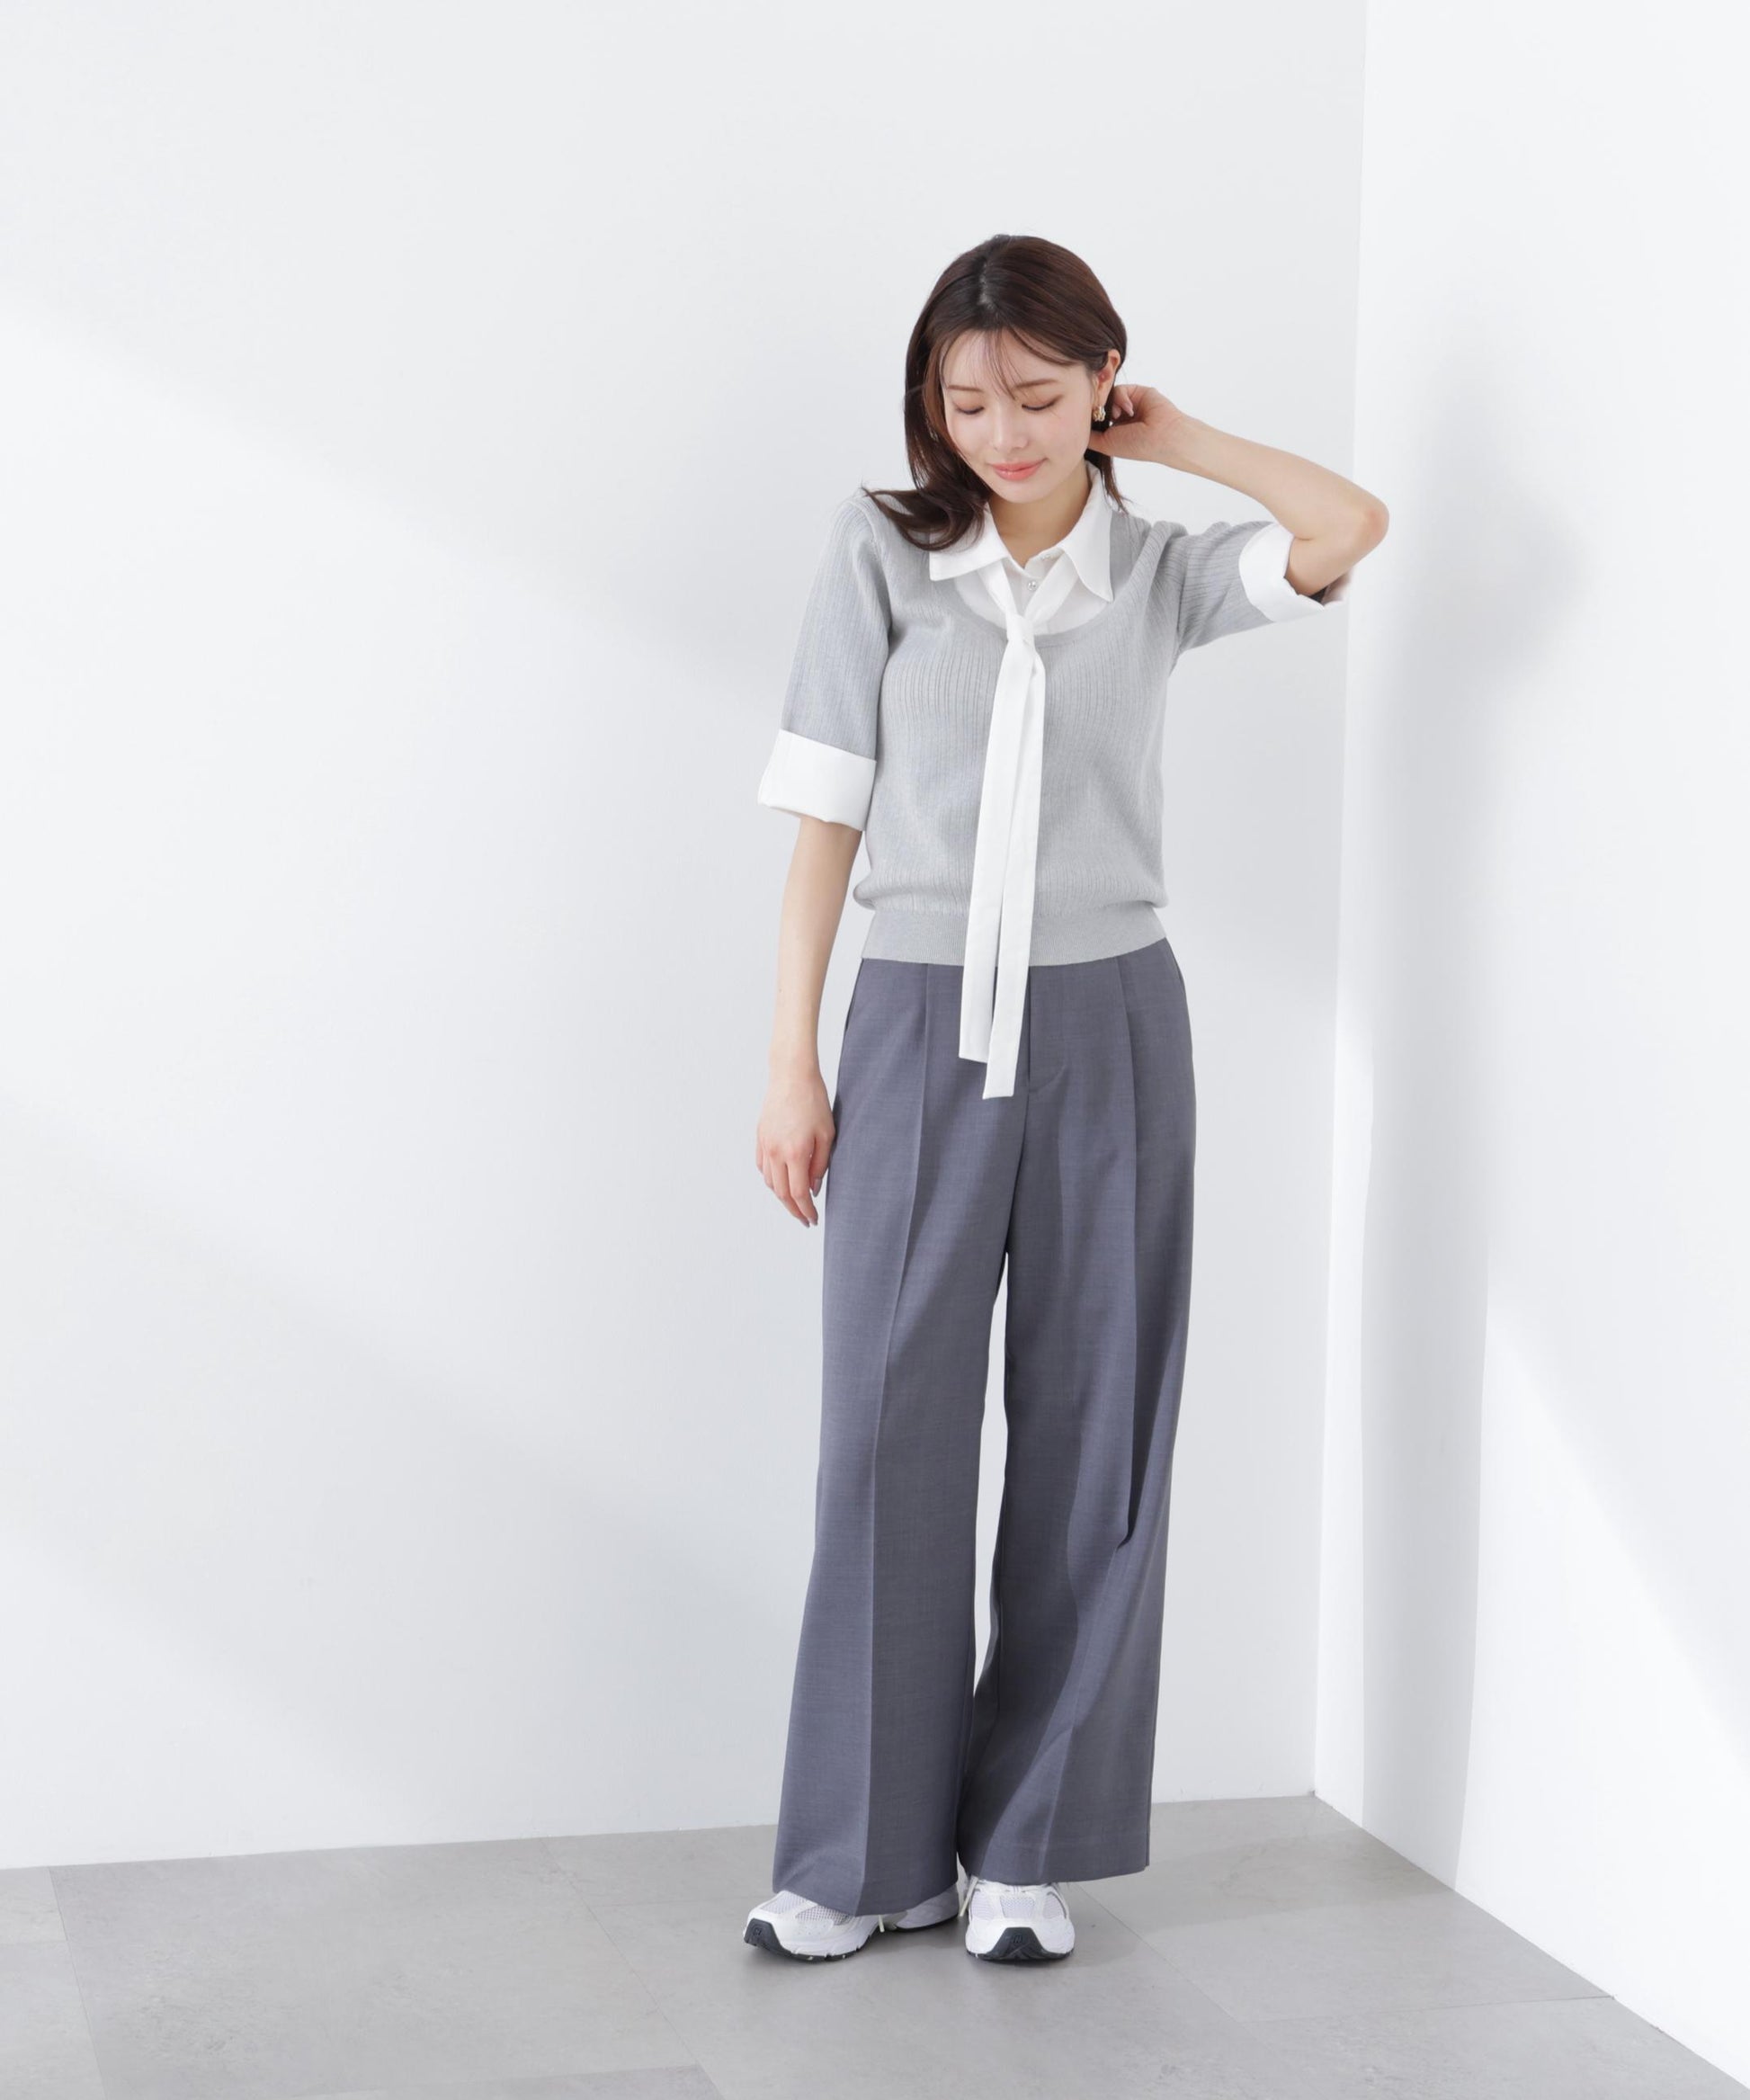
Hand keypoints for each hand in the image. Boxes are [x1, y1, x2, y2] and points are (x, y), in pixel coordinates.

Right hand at [756, 1065, 835, 1225]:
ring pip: (770, 1182)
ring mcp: (765, 1145)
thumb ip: (820, 1165)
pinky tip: (782, 1181)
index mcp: (795, 1153)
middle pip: (782, 1193)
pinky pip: (763, 1167)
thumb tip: (813, 1189)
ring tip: (796, 1202)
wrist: (791, 1076)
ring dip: (782, 1197)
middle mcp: (776, 1152)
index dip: (806, 1211)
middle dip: (794, 1210)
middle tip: (804, 1219)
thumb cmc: (813, 1101)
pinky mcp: (760, 1138)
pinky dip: (771, 1180)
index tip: (812, 1219)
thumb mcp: (826, 1134)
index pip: (799, 1193)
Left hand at [1087, 381, 1191, 465]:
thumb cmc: (1137, 446)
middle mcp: (1121, 417)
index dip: (1088, 417)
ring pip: (1108, 396)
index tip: (1082, 419)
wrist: (1163, 435)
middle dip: (1097, 408)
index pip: (1095, 418)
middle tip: (1098, 414)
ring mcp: (1129, 403)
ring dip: (1110, 404)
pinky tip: (1129, 410)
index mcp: (1115, 431)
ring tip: (1118, 416)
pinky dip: (1120, 398)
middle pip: (1100, 405)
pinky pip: (1119, 389)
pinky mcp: (1137, 391)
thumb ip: (1090, 436)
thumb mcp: (1106, 444)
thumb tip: (1074, 427)